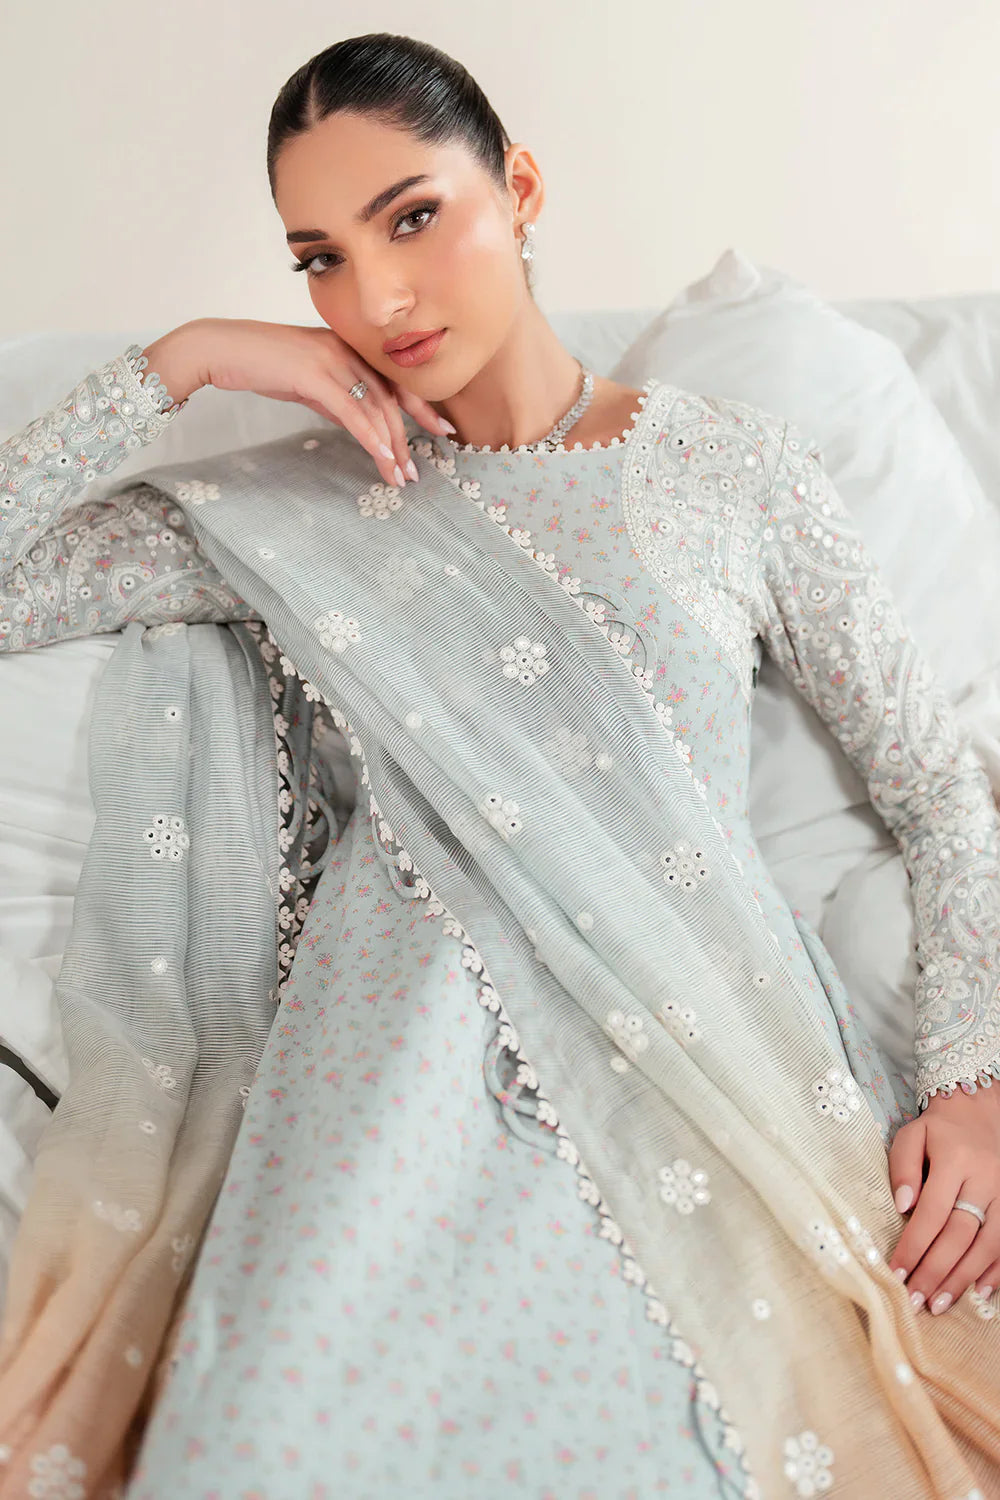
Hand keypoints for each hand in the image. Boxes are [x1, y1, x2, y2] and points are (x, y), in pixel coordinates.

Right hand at [176, 317, 452, 490]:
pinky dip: (368, 435)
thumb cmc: (260, 363)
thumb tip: (356, 421)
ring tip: (398, 477)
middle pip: (390, 398)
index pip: (394, 381)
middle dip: (408, 438)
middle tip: (416, 471)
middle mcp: (346, 351)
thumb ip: (334, 396)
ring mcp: (331, 360)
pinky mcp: (313, 374)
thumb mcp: (307, 381)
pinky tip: (380, 455)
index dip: (421, 407)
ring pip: (374, 407)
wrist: (221, 349)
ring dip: (390, 446)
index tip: (441, 430)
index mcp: (349, 349)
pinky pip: (350, 409)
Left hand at [888, 1082, 999, 1313]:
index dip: (914, 1246)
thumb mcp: (912, 1135)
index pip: (931, 1211)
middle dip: (936, 1271)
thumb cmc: (939, 1128)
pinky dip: (995, 1270)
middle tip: (915, 1300)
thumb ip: (902, 1167)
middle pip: (960, 1233)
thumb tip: (902, 1206)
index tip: (896, 1272)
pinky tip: (979, 1292)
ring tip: (940, 1304)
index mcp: (954, 1159)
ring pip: (988, 1244)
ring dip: (964, 1278)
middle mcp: (985, 1179)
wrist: (980, 1109)